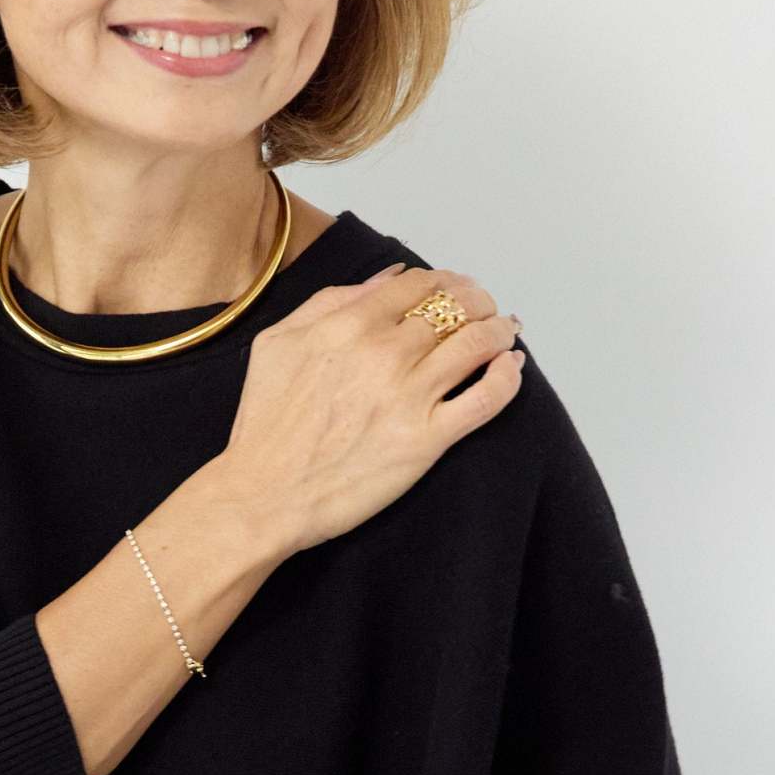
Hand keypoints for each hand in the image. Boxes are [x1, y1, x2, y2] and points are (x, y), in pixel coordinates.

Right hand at [219, 261, 525, 554]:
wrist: (263, 495)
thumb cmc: (265, 424)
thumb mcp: (278, 343)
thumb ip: (331, 301)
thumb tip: (387, 279)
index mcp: (349, 325)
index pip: (418, 285)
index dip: (446, 280)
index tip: (455, 288)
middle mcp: (384, 354)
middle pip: (455, 310)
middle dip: (478, 302)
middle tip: (486, 308)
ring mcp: (409, 397)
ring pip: (477, 345)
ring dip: (500, 330)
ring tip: (505, 331)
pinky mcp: (427, 441)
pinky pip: (486, 399)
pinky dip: (507, 377)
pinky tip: (510, 367)